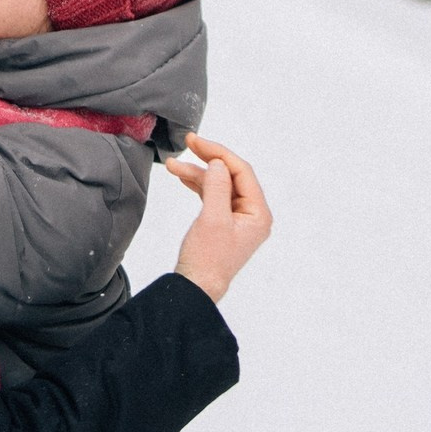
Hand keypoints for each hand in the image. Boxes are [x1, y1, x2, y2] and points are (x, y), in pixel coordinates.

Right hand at [167, 133, 271, 303]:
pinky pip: (213, 196)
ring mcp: (238, 219)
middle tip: (188, 143)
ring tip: (172, 165)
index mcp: (258, 213)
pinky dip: (198, 185)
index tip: (196, 142)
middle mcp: (252, 214)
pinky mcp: (223, 223)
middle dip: (208, 159)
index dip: (219, 153)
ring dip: (197, 173)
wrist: (195, 288)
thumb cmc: (207, 258)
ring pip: (219, 184)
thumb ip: (217, 186)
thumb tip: (218, 162)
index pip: (242, 172)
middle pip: (231, 175)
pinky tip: (182, 176)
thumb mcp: (213, 219)